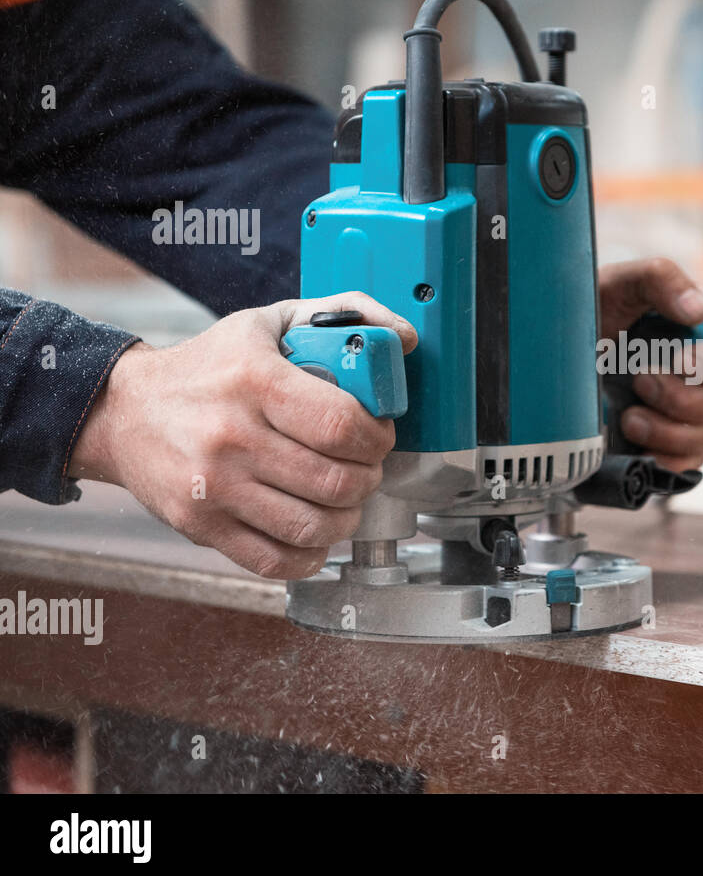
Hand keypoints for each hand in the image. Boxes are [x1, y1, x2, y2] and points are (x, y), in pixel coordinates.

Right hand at [69, 293, 416, 579]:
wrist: (124, 412)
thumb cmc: (209, 367)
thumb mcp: (271, 322)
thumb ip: (345, 313)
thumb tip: (406, 337)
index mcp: (254, 381)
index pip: (343, 425)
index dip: (378, 437)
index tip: (378, 434)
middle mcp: (231, 437)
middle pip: (337, 482)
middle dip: (369, 478)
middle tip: (364, 466)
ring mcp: (214, 488)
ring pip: (315, 527)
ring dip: (347, 517)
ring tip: (343, 497)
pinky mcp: (201, 527)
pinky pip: (277, 561)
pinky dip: (311, 554)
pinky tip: (313, 530)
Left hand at [599, 258, 702, 471]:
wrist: (556, 354)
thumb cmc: (591, 310)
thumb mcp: (618, 283)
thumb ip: (660, 279)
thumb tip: (697, 309)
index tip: (681, 361)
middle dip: (682, 397)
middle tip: (638, 380)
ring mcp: (694, 409)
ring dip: (668, 429)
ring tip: (629, 415)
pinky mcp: (674, 441)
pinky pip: (691, 463)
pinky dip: (666, 458)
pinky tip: (638, 442)